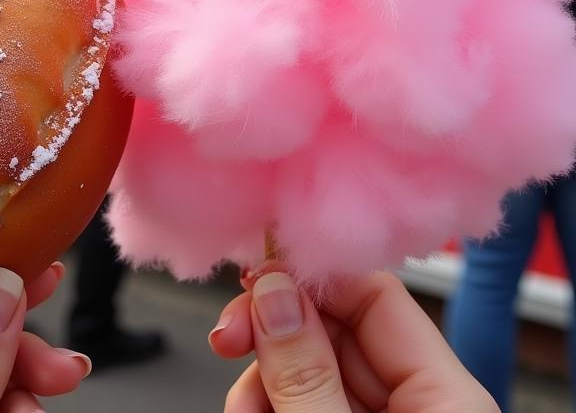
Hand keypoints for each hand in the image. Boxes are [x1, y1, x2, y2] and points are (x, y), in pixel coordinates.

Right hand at [210, 270, 498, 411]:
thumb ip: (307, 372)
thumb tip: (273, 291)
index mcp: (447, 397)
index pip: (374, 293)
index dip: (308, 275)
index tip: (251, 274)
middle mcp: (420, 404)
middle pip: (332, 330)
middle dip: (270, 336)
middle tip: (226, 337)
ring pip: (310, 369)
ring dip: (261, 378)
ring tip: (239, 408)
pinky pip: (306, 401)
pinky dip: (270, 403)